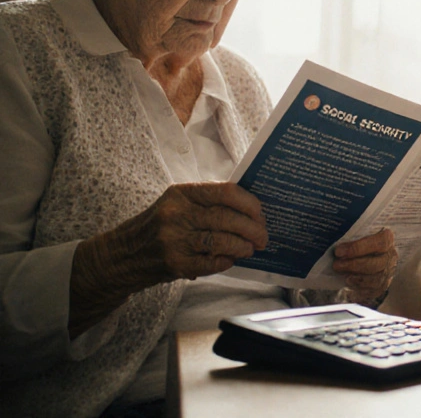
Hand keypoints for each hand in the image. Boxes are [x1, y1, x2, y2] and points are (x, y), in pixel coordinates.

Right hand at [70, 182, 267, 335]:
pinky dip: (225, 261)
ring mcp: (174, 239)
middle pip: (228, 219)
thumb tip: (251, 210)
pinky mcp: (174, 263)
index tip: (261, 213)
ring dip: (242, 247)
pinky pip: (211, 262)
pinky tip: (230, 260)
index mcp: (181, 193)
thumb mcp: (177, 204)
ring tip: (250, 249)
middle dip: (253, 229)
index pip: (226, 192)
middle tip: (263, 237)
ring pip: (222, 241)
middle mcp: (177, 214)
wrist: (122, 255)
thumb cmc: (159, 226)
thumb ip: (208, 202)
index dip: (250, 203)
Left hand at [334, 228, 398, 304]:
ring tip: (344, 277)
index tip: (339, 251)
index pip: (379, 243)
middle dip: (354, 266)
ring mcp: (388, 271)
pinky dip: (361, 291)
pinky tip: (349, 289)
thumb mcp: (356, 231)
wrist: (364, 250)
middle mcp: (390, 255)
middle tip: (336, 265)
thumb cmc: (358, 239)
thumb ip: (350, 234)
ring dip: (358, 280)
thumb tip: (335, 237)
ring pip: (377, 280)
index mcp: (387, 238)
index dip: (359, 248)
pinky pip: (374, 292)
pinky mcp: (382, 284)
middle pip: (377, 264)